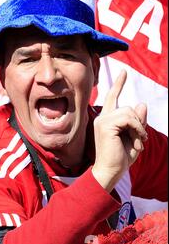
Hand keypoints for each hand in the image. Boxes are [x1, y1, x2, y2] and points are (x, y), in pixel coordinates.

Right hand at [92, 70, 147, 191]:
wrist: (110, 171)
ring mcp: (102, 121)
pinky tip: (137, 140)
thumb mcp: (135, 137)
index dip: (119, 84)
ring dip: (139, 127)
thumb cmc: (120, 158)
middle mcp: (102, 118)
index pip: (112, 98)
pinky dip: (137, 129)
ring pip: (129, 111)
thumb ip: (138, 121)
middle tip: (140, 140)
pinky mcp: (105, 125)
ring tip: (138, 142)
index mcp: (106, 120)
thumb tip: (141, 103)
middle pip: (128, 107)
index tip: (123, 72)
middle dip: (139, 122)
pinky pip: (128, 118)